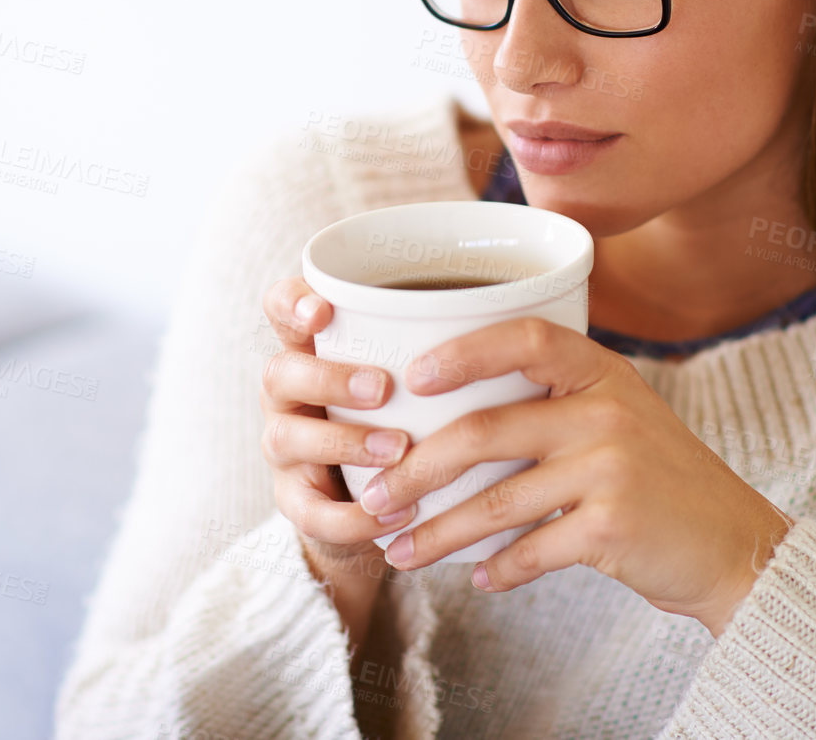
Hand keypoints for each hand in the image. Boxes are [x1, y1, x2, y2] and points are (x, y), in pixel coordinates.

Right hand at [258, 277, 418, 643]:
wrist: (391, 509)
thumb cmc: (420, 419)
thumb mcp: (432, 376)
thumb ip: (452, 342)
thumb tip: (535, 298)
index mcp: (317, 348)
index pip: (282, 308)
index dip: (293, 302)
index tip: (326, 307)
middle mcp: (292, 393)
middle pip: (280, 372)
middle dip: (328, 378)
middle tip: (382, 387)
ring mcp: (288, 448)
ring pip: (285, 439)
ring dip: (343, 443)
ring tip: (396, 449)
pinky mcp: (297, 502)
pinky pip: (308, 511)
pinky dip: (351, 516)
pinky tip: (394, 515)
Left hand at [358, 317, 795, 635]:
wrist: (735, 544)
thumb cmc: (660, 479)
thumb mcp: (618, 417)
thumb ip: (552, 406)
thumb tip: (442, 416)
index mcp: (602, 374)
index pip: (525, 338)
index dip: (463, 351)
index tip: (412, 376)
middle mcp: (606, 413)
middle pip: (486, 430)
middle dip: (417, 468)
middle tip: (375, 495)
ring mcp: (612, 470)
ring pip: (497, 501)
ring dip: (438, 532)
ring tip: (397, 551)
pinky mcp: (613, 528)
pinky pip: (531, 550)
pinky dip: (497, 569)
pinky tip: (475, 579)